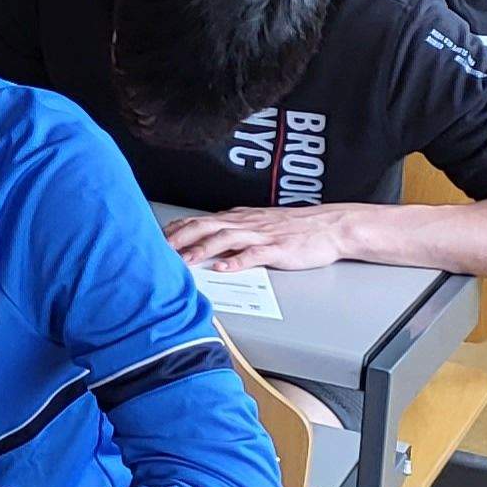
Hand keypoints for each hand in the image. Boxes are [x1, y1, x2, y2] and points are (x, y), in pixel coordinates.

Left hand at [168, 204, 369, 272]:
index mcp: (239, 218)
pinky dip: (237, 261)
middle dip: (180, 237)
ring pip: (226, 238)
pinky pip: (255, 254)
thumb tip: (207, 236)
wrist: (331, 226)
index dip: (176, 229)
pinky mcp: (278, 249)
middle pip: (206, 226)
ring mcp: (262, 235)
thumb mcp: (259, 223)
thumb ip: (234, 229)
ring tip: (184, 260)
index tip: (155, 238)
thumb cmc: (295, 227)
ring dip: (202, 249)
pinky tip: (223, 268)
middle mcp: (246, 223)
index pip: (200, 220)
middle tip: (158, 249)